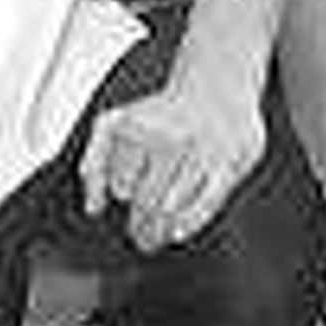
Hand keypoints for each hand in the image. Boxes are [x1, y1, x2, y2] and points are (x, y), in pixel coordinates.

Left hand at [80, 60, 266, 252]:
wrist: (215, 88)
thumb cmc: (161, 112)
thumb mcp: (116, 124)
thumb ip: (96, 162)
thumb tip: (93, 207)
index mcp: (138, 128)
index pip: (123, 185)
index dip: (123, 191)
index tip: (127, 194)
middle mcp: (171, 139)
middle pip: (149, 202)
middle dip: (141, 224)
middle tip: (140, 237)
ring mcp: (203, 152)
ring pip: (175, 208)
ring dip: (161, 229)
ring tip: (154, 237)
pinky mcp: (231, 164)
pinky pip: (208, 204)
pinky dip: (190, 223)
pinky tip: (177, 233)